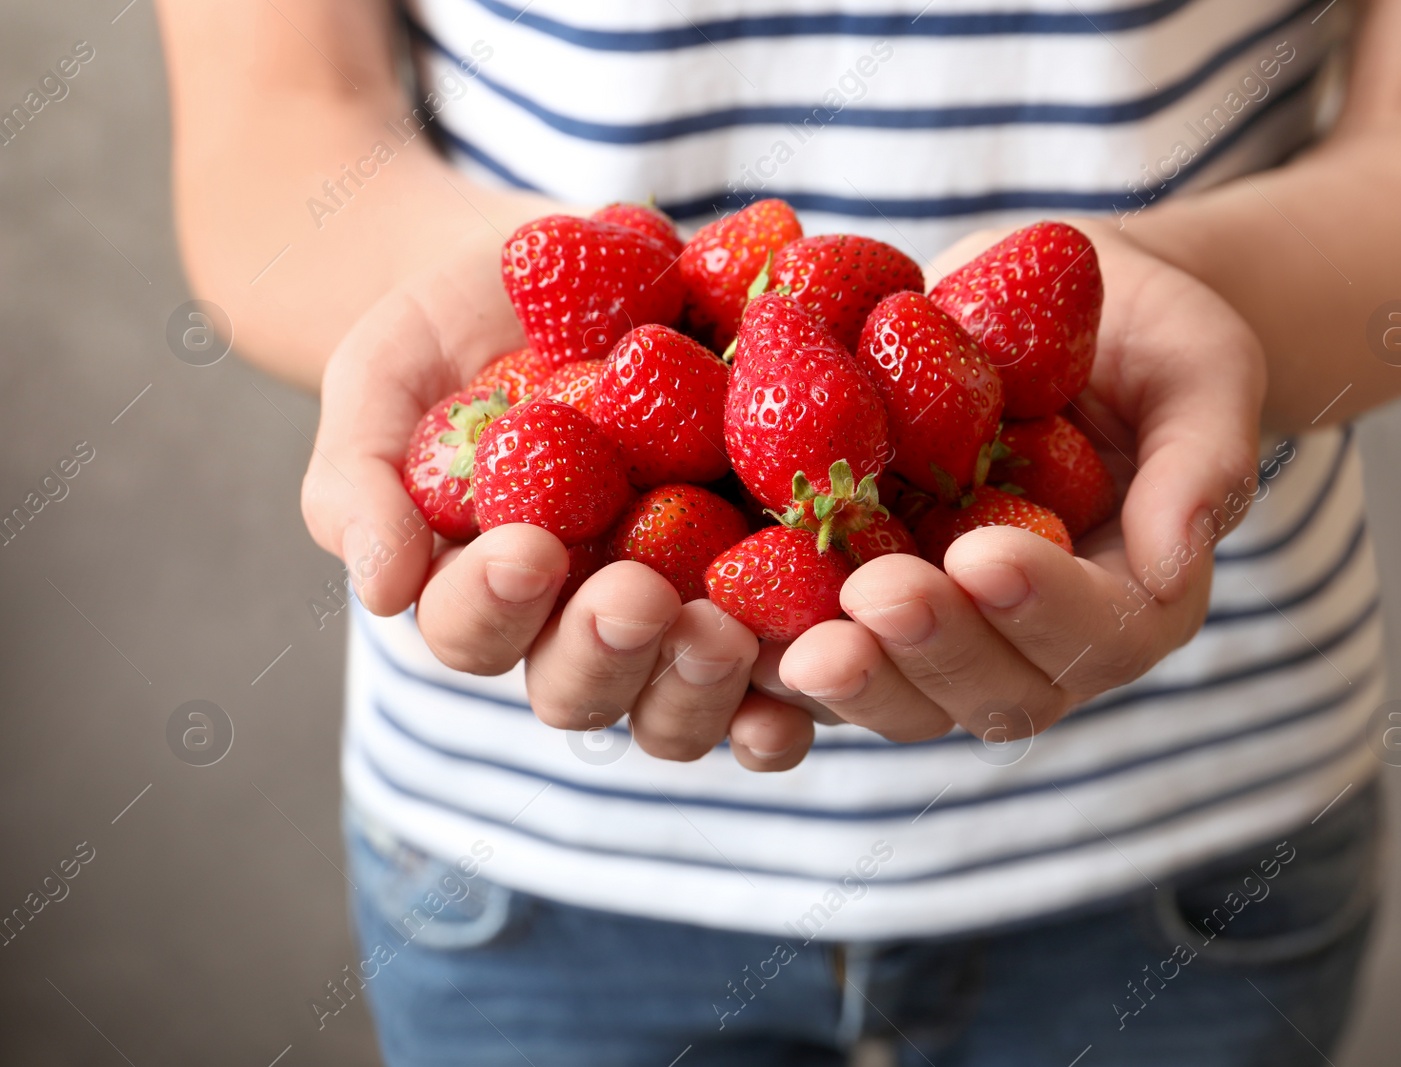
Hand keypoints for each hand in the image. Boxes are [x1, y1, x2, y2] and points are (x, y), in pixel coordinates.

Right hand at [300, 232, 814, 770]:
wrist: (561, 273)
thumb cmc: (449, 332)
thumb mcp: (381, 381)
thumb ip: (358, 480)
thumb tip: (383, 589)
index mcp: (484, 592)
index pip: (472, 633)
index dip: (494, 607)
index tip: (528, 546)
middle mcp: (578, 622)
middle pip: (584, 688)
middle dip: (608, 653)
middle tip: (640, 597)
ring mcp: (674, 609)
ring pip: (682, 699)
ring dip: (703, 682)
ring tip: (727, 628)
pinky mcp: (762, 577)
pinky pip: (784, 658)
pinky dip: (801, 681)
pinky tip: (828, 661)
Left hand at [773, 222, 1265, 743]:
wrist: (1057, 313)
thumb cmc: (1150, 337)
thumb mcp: (1205, 369)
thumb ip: (1204, 460)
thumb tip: (1179, 560)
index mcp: (1134, 600)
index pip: (1099, 634)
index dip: (1041, 608)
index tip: (983, 552)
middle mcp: (1036, 641)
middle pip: (992, 692)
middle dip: (933, 651)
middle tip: (873, 597)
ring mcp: (949, 630)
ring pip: (902, 694)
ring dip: (853, 676)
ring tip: (797, 641)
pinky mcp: (870, 599)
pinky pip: (825, 642)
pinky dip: (778, 643)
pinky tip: (725, 617)